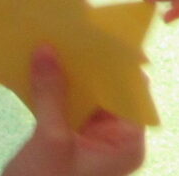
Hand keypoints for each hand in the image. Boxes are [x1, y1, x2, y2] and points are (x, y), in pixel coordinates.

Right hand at [2, 48, 145, 175]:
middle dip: (93, 69)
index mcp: (129, 144)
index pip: (132, 93)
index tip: (103, 37)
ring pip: (90, 99)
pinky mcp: (73, 144)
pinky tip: (47, 70)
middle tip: (79, 35)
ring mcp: (96, 144)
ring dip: (75, 78)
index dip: (118, 65)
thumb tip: (46, 50)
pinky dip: (60, 92)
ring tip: (61, 45)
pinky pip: (72, 110)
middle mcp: (119, 143)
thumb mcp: (50, 139)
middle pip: (111, 94)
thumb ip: (51, 93)